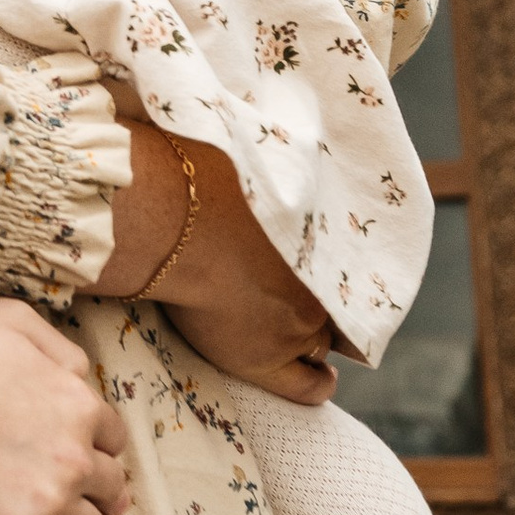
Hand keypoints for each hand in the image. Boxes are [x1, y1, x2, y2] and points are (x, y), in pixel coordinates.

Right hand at [0, 297, 129, 514]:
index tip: (84, 455)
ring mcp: (48, 503)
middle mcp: (74, 457)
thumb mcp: (9, 320)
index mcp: (78, 404)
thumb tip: (82, 376)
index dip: (98, 445)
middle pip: (111, 487)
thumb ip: (59, 347)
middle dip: (100, 490)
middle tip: (83, 496)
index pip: (113, 438)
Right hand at [96, 122, 337, 405]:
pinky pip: (307, 386)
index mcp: (321, 232)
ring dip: (309, 338)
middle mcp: (321, 278)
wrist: (172, 215)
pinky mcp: (268, 358)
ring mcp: (300, 321)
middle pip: (333, 302)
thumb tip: (267, 128)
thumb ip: (267, 163)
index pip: (342, 262)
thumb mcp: (247, 154)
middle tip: (297, 297)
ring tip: (297, 335)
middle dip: (320, 302)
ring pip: (318, 341)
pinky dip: (314, 385)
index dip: (326, 268)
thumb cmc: (197, 174)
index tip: (315, 267)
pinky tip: (321, 383)